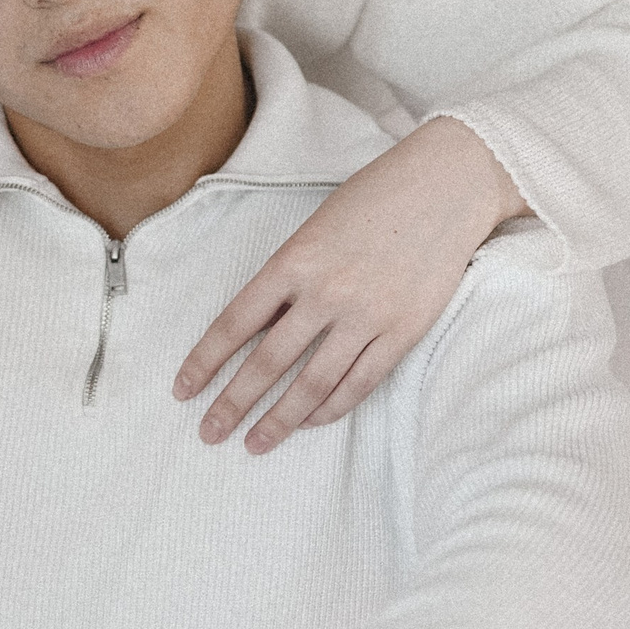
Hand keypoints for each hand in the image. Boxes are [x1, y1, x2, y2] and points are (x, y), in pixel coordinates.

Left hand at [175, 115, 528, 452]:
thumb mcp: (315, 229)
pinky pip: (360, 382)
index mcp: (293, 260)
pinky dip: (331, 407)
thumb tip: (260, 333)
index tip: (183, 389)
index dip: (205, 361)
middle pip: (268, 362)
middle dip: (233, 403)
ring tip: (256, 443)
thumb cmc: (373, 200)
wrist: (446, 185)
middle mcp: (326, 292)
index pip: (236, 323)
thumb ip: (289, 279)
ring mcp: (366, 315)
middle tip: (210, 432)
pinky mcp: (403, 331)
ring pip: (313, 383)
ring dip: (280, 419)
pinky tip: (309, 422)